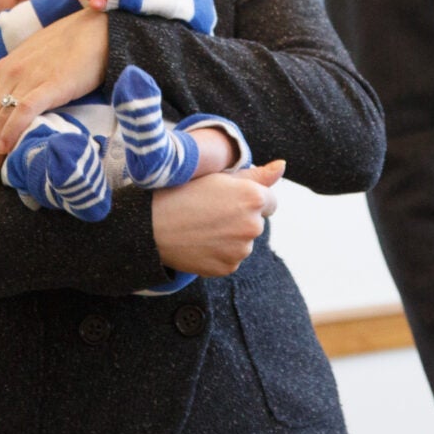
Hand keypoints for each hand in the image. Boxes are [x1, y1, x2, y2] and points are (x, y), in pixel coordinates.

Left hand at [0, 8, 109, 182]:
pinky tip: (5, 150)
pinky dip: (11, 130)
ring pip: (0, 117)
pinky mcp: (51, 84)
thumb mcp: (32, 62)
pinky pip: (25, 110)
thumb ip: (18, 83)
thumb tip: (9, 111)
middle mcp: (9, 74)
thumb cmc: (67, 46)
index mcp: (2, 69)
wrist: (97, 30)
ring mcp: (29, 78)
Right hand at [149, 162, 283, 276]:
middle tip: (208, 212)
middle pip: (256, 222)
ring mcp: (241, 250)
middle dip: (240, 217)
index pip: (270, 201)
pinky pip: (230, 258)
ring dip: (230, 236)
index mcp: (253, 197)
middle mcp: (252, 225)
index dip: (248, 198)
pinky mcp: (228, 267)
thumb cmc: (181, 193)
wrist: (150, 227)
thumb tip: (282, 166)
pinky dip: (219, 252)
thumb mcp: (217, 176)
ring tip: (201, 227)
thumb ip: (256, 174)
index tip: (226, 199)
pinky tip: (199, 242)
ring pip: (243, 241)